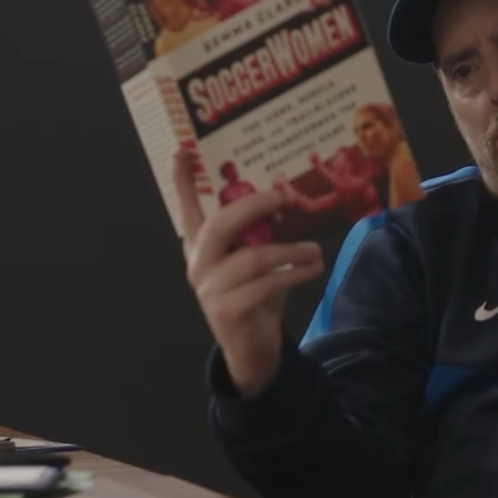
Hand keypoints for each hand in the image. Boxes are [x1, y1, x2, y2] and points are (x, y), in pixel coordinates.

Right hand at [173, 149, 323, 396]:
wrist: (252, 347)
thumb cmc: (256, 295)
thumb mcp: (255, 259)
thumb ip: (257, 233)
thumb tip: (282, 198)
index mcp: (200, 248)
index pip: (186, 210)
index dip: (182, 181)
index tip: (182, 149)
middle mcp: (198, 265)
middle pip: (218, 226)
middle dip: (251, 206)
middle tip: (281, 196)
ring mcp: (209, 289)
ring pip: (251, 258)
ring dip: (289, 250)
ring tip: (315, 249)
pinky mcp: (227, 310)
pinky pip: (265, 285)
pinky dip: (294, 274)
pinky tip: (313, 268)